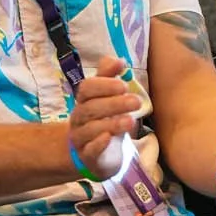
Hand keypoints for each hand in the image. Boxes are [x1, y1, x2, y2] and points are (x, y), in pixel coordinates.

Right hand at [68, 57, 142, 179]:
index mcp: (84, 100)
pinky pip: (89, 150)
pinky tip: (108, 137)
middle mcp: (79, 118)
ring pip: (91, 129)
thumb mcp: (106, 97)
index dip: (104, 85)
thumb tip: (119, 59)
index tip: (124, 84)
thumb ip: (109, 77)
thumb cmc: (102, 119)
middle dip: (114, 104)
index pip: (87, 89)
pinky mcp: (87, 156)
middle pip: (90, 108)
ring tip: (131, 120)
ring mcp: (81, 137)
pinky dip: (98, 143)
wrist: (92, 153)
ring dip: (111, 123)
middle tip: (136, 101)